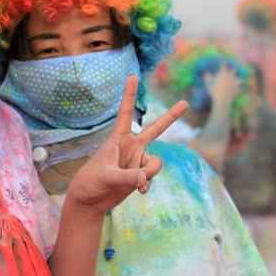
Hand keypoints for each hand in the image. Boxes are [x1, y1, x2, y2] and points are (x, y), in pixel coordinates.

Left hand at [68, 76, 187, 213]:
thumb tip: (145, 176)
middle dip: (171, 116)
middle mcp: (131, 146)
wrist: (90, 200)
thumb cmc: (91, 182)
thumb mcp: (107, 177)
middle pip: (155, 129)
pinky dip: (146, 184)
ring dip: (148, 174)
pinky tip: (138, 192)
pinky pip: (152, 176)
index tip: (132, 75)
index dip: (130, 94)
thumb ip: (127, 176)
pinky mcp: (140, 174)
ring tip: (134, 183)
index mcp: (118, 138)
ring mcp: (137, 160)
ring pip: (155, 163)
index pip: (126, 112)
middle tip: (185, 103)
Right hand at [205, 65, 240, 107]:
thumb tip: (205, 72)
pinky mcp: (238, 89)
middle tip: (233, 67)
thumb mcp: (208, 83)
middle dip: (233, 68)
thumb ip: (207, 77)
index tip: (223, 59)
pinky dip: (241, 88)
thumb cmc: (214, 90)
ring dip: (240, 78)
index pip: (223, 65)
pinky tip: (242, 88)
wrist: (222, 99)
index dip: (223, 62)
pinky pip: (241, 88)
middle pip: (234, 70)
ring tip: (241, 78)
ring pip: (240, 79)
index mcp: (223, 73)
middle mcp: (231, 76)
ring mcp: (235, 83)